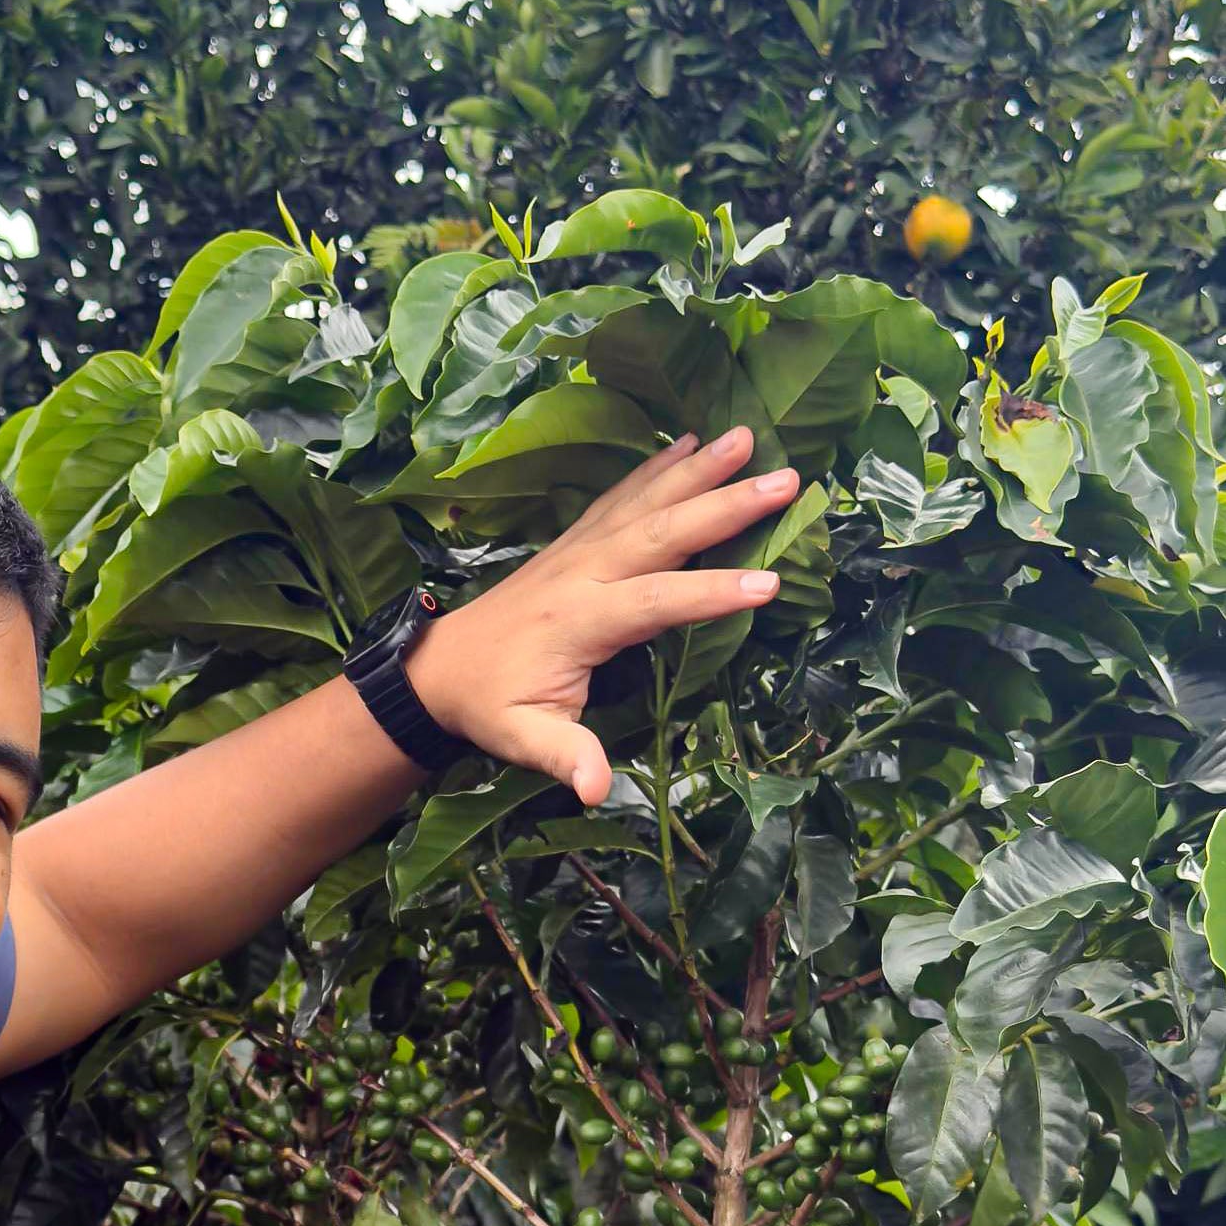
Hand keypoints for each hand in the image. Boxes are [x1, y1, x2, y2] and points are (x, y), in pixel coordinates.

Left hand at [405, 426, 797, 806]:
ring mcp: (579, 548)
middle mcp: (583, 572)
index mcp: (579, 622)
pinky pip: (622, 496)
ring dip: (698, 468)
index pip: (656, 601)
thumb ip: (564, 757)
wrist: (440, 667)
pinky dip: (658, 466)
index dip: (711, 593)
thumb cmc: (488, 706)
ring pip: (645, 500)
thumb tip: (596, 790)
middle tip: (785, 480)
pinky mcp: (576, 540)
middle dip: (724, 506)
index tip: (769, 584)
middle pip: (661, 532)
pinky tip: (692, 442)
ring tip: (748, 435)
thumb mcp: (521, 740)